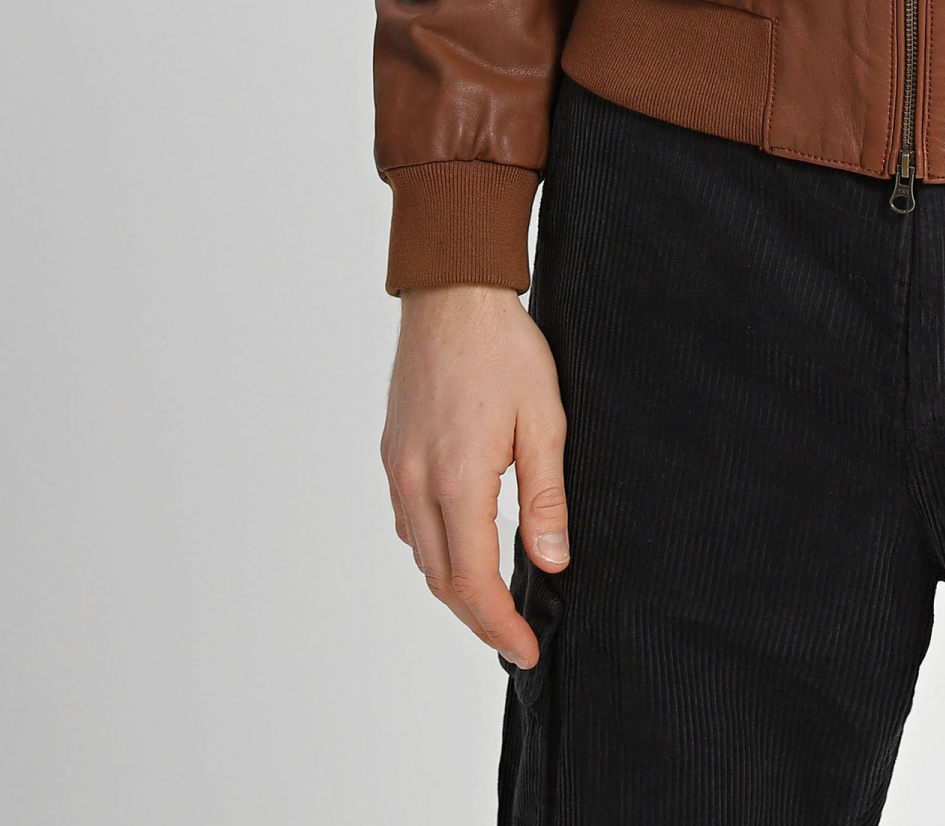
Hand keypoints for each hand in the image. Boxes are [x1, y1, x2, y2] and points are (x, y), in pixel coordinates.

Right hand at [381, 285, 568, 667]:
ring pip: (420, 554)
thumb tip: (551, 563)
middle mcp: (416, 482)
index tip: (525, 649)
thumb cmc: (504, 348)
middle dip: (478, 618)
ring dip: (454, 586)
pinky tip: (463, 544)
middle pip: (440, 579)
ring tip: (494, 601)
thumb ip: (546, 496)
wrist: (452, 294)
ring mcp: (397, 468)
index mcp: (457, 479)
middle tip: (515, 639)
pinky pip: (409, 521)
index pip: (472, 580)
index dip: (499, 625)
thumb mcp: (545, 418)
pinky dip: (435, 549)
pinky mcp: (392, 452)